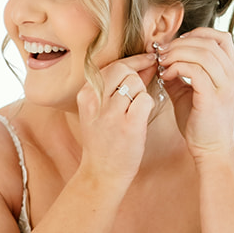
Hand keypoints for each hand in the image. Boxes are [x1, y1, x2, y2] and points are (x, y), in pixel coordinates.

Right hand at [76, 54, 158, 187]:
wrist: (102, 173)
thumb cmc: (104, 141)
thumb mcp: (100, 110)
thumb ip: (118, 86)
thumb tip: (144, 63)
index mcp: (85, 95)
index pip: (112, 65)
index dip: (133, 61)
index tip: (147, 59)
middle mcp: (95, 101)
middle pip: (125, 70)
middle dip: (137, 78)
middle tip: (138, 94)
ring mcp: (111, 113)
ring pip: (136, 84)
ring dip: (141, 94)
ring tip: (133, 112)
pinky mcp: (128, 125)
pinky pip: (145, 99)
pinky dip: (147, 106)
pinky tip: (140, 119)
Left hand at [154, 29, 233, 163]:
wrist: (210, 152)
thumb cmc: (199, 126)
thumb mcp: (188, 95)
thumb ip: (179, 76)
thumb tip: (162, 62)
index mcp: (230, 74)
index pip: (222, 38)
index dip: (199, 34)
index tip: (178, 43)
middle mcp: (233, 77)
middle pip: (209, 42)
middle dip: (181, 43)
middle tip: (162, 53)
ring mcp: (225, 87)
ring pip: (202, 53)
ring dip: (177, 54)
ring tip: (162, 63)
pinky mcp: (213, 98)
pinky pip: (195, 70)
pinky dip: (177, 67)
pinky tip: (166, 76)